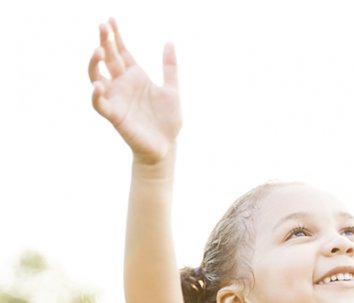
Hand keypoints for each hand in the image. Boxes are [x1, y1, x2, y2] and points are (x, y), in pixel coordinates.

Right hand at [89, 18, 181, 163]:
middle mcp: (122, 84)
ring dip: (95, 64)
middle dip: (105, 42)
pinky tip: (99, 85)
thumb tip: (169, 42)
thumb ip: (169, 67)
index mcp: (135, 76)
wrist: (166, 146)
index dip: (116, 36)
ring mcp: (116, 98)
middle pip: (108, 59)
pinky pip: (99, 103)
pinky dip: (96, 94)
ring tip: (99, 51)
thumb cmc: (167, 120)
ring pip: (96, 77)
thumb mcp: (172, 89)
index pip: (122, 51)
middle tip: (102, 26)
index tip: (111, 20)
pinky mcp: (113, 115)